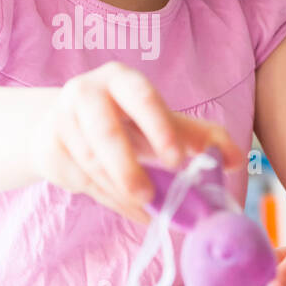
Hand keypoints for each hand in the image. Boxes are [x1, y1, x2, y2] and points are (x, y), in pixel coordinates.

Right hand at [28, 61, 245, 225]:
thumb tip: (236, 159)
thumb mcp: (160, 122)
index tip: (177, 159)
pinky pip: (80, 181)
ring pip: (92, 164)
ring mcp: (61, 120)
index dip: (159, 127)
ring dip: (120, 190)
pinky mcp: (48, 148)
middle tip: (149, 196)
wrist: (61, 125)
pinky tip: (127, 205)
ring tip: (146, 206)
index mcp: (120, 79)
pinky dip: (108, 199)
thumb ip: (199, 137)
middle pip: (105, 133)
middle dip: (128, 168)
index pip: (141, 96)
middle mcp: (85, 92)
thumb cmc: (123, 121)